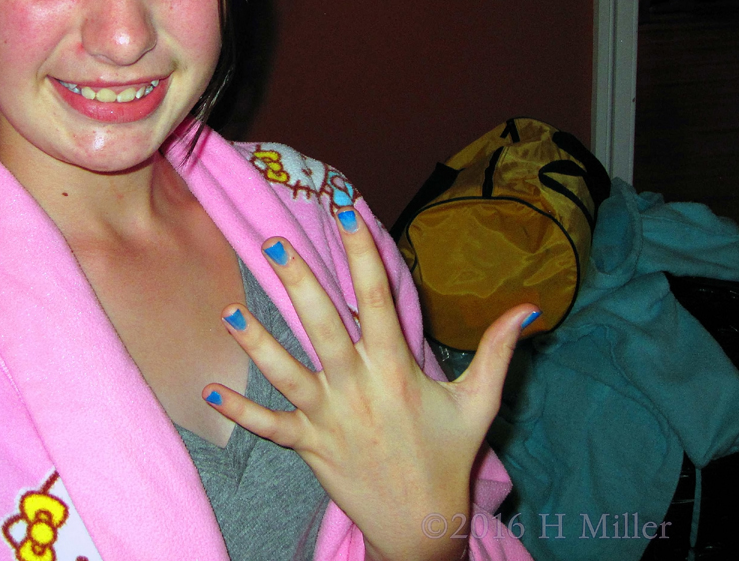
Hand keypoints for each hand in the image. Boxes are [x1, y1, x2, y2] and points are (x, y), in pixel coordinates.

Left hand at [205, 204, 533, 560]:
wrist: (421, 525)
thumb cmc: (448, 455)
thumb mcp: (479, 402)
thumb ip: (497, 351)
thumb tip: (528, 308)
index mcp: (396, 369)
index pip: (378, 301)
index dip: (362, 255)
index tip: (347, 213)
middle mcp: (358, 387)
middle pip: (322, 327)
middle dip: (298, 283)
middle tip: (271, 243)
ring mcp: (329, 417)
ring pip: (287, 373)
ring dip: (257, 345)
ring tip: (230, 314)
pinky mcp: (308, 445)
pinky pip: (270, 426)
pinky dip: (241, 411)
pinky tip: (210, 392)